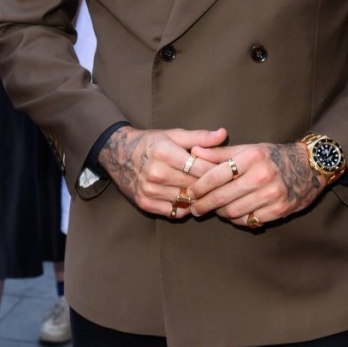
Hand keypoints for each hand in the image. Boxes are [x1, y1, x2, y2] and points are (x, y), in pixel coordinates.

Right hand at [98, 126, 227, 218]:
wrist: (119, 154)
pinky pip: (174, 212)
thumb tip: (223, 133)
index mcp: (164, 152)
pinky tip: (191, 199)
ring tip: (210, 193)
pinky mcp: (144, 203)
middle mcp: (156, 173)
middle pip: (194, 185)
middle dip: (211, 185)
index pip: (199, 167)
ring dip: (199, 198)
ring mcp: (149, 190)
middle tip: (225, 185)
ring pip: (186, 200)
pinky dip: (185, 208)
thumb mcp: (174, 135)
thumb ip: (200, 137)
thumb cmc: (151, 142)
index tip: (229, 172)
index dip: (217, 170)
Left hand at [187, 141, 324, 227]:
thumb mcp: (249, 148)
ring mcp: (272, 195)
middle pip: (222, 196)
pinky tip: (233, 213)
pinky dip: (237, 219)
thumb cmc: (273, 156)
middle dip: (204, 204)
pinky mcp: (279, 210)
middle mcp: (262, 176)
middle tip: (194, 207)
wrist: (308, 167)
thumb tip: (194, 151)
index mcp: (252, 157)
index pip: (216, 175)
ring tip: (213, 209)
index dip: (199, 186)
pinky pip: (249, 220)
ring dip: (219, 212)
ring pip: (234, 211)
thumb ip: (220, 152)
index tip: (189, 192)